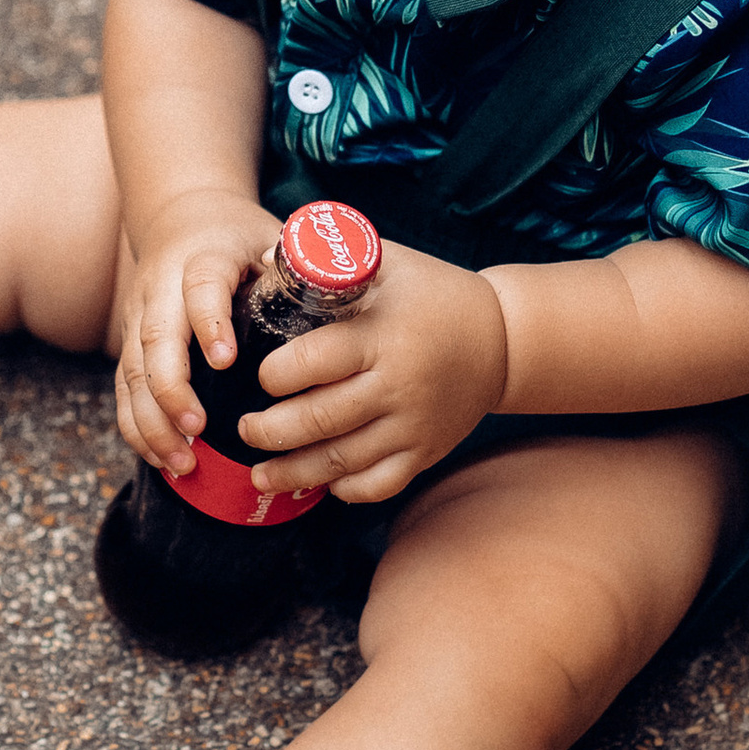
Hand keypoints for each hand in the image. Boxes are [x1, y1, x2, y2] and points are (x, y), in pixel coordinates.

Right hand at [113, 189, 283, 474]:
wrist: (182, 216)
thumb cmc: (237, 238)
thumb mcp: (270, 237)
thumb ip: (295, 266)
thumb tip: (326, 285)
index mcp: (201, 258)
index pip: (200, 287)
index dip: (209, 322)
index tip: (225, 361)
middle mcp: (161, 287)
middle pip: (154, 338)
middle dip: (171, 389)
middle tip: (198, 429)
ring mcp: (139, 316)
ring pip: (133, 371)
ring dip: (152, 421)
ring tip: (182, 462)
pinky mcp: (130, 343)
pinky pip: (124, 390)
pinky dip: (138, 428)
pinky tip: (162, 459)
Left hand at [236, 239, 508, 504]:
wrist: (503, 338)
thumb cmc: (433, 294)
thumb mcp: (387, 264)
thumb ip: (328, 261)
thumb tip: (262, 259)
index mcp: (382, 336)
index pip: (314, 362)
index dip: (276, 373)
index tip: (260, 376)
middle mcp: (398, 385)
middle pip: (319, 421)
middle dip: (270, 431)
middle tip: (245, 428)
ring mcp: (414, 425)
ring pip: (342, 461)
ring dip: (294, 473)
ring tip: (260, 472)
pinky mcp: (426, 452)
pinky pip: (380, 484)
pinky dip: (345, 490)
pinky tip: (320, 484)